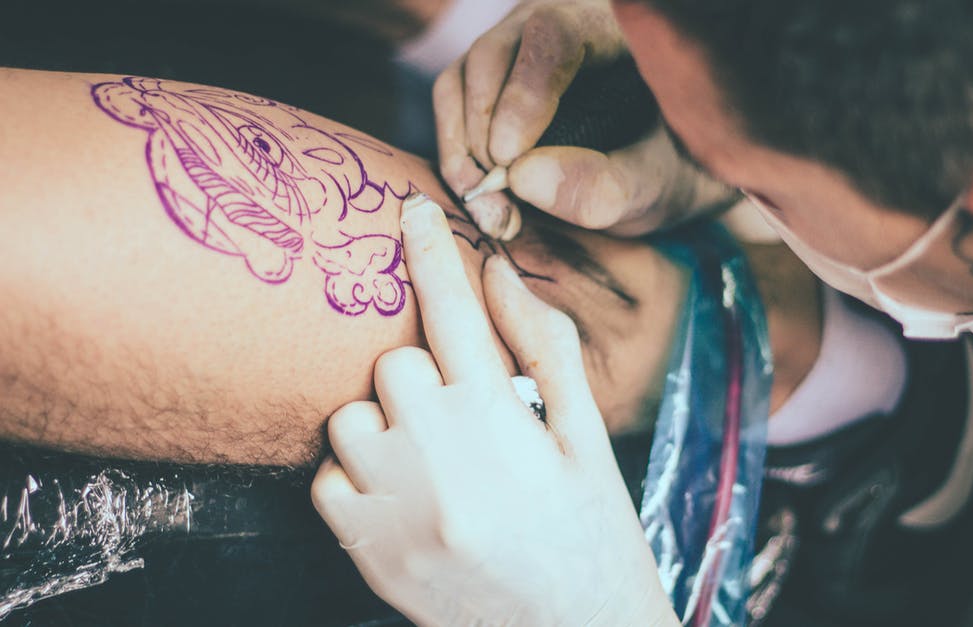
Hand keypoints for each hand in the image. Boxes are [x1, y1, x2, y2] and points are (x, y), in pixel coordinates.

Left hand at [311, 196, 678, 625]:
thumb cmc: (592, 534)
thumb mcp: (586, 439)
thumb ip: (546, 348)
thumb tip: (501, 274)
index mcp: (500, 421)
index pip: (453, 310)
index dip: (432, 251)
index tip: (414, 210)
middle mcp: (436, 458)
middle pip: (391, 360)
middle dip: (424, 371)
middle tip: (464, 410)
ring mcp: (392, 507)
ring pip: (350, 415)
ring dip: (385, 422)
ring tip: (434, 457)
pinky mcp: (363, 550)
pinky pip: (327, 476)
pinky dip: (358, 475)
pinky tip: (406, 495)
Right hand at [434, 0, 735, 237]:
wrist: (673, 175)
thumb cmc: (678, 169)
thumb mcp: (659, 187)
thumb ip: (607, 185)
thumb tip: (520, 177)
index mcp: (615, 26)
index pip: (553, 35)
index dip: (524, 95)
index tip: (509, 159)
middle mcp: (559, 24)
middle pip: (493, 55)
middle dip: (483, 133)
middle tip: (498, 204)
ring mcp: (520, 50)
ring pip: (462, 78)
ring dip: (462, 150)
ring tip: (492, 212)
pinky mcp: (494, 84)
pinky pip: (453, 105)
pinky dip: (457, 155)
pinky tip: (484, 201)